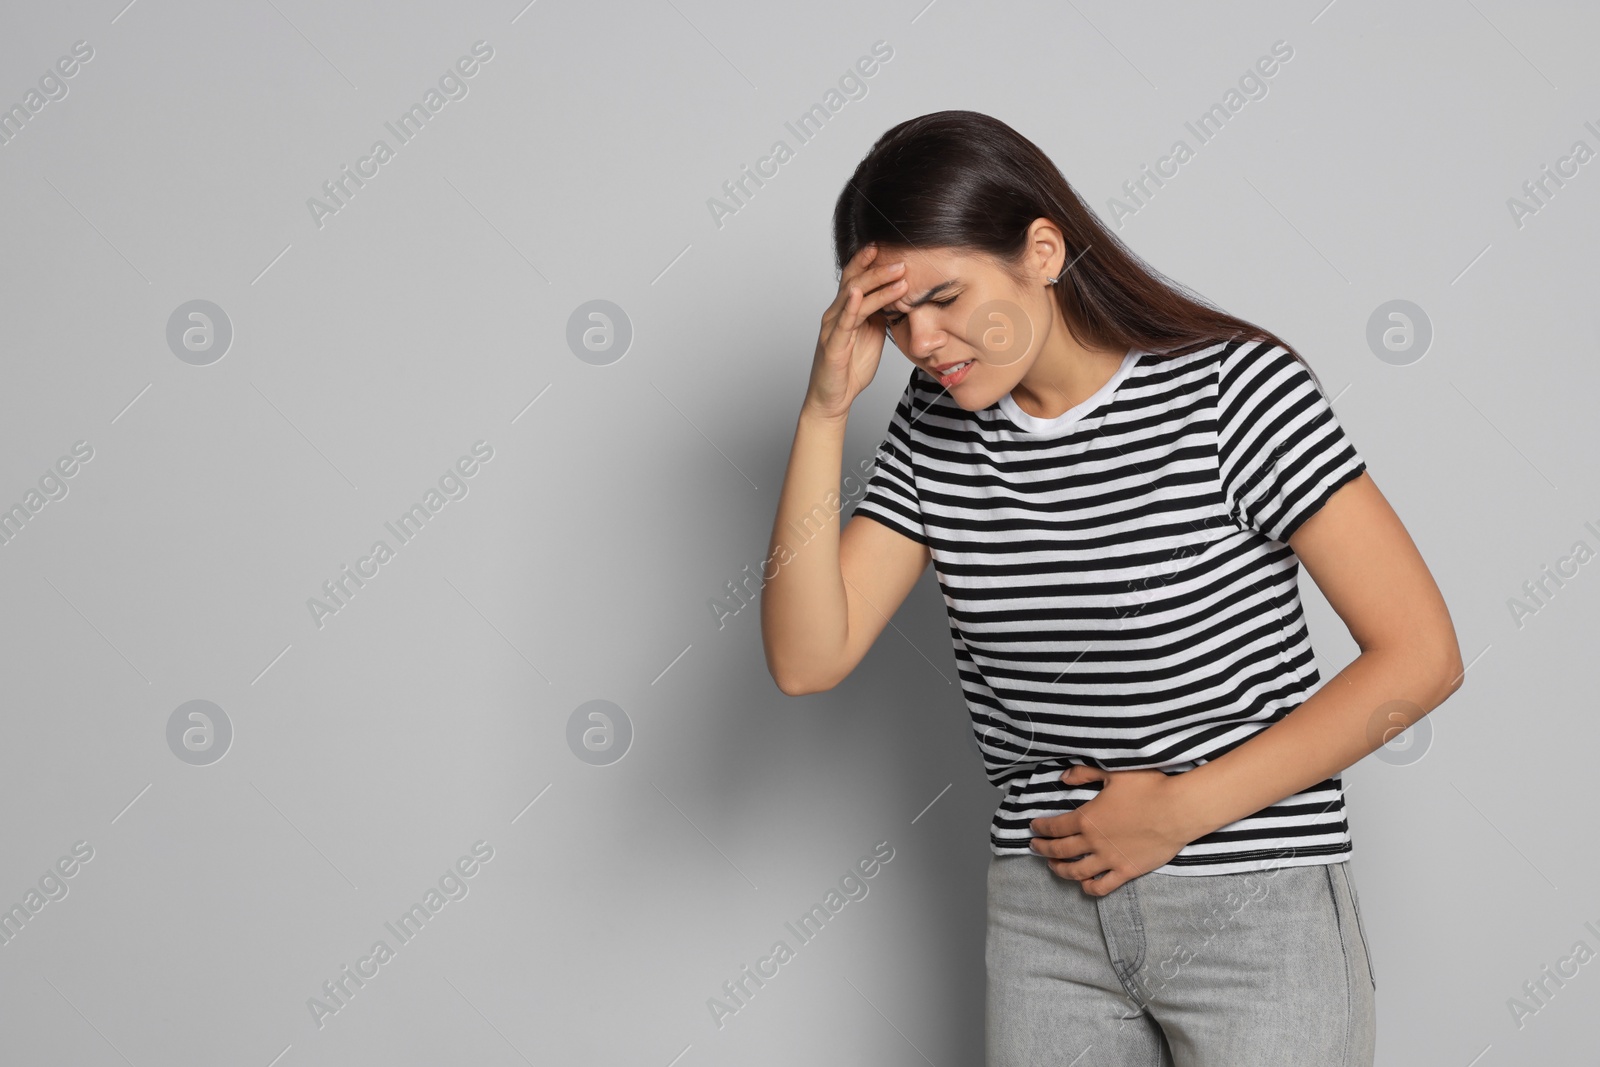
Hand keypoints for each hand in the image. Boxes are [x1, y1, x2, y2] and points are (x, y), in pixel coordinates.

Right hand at [803, 243, 907, 421]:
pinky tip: (859, 294)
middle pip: (855, 281)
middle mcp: (836, 314)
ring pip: (853, 297)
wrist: (832, 398)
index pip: (856, 278)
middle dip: (878, 267)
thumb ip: (880, 315)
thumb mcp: (872, 335)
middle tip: (901, 258)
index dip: (869, 261)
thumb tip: (896, 297)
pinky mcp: (833, 345)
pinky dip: (852, 306)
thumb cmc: (850, 368)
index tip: (888, 246)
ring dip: (876, 283)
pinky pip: (844, 322)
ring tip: (898, 273)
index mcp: (846, 311)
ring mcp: (833, 328)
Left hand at [1029, 765, 1196, 895]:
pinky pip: (1102, 887)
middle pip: (1059, 851)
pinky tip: (1083, 884)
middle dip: (1042, 849)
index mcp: (1086, 819)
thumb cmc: (1148, 787)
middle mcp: (1093, 843)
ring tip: (1053, 866)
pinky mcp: (1127, 871)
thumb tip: (1063, 777)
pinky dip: (1088, 888)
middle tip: (1035, 848)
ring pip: (1076, 872)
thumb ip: (1085, 774)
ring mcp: (1109, 860)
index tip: (1033, 828)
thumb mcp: (1113, 772)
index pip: (1054, 827)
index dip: (1040, 828)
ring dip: (1060, 870)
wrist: (1178, 810)